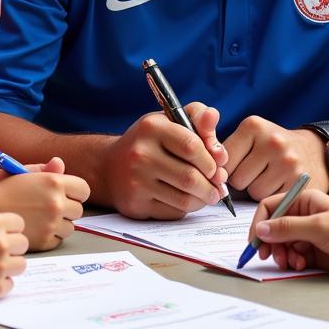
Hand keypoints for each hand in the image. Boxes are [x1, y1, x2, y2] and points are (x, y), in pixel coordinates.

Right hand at [0, 158, 90, 250]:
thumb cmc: (3, 188)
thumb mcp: (23, 171)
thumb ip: (46, 170)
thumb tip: (60, 164)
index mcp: (54, 182)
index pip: (83, 190)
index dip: (76, 193)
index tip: (68, 195)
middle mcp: (56, 203)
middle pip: (78, 210)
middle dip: (68, 209)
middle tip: (52, 208)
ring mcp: (51, 224)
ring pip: (69, 228)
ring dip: (60, 224)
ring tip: (42, 219)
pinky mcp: (44, 241)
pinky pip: (58, 240)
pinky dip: (50, 237)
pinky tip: (36, 230)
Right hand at [0, 209, 27, 300]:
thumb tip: (1, 224)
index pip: (19, 223)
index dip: (11, 230)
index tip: (4, 235)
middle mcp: (1, 243)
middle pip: (23, 244)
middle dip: (13, 248)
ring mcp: (0, 266)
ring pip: (21, 265)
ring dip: (11, 266)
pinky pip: (10, 285)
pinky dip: (1, 284)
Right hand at [102, 103, 227, 219]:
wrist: (109, 167)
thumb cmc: (149, 142)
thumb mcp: (170, 121)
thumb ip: (198, 116)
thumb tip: (214, 118)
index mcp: (151, 127)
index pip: (192, 146)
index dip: (211, 159)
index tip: (217, 164)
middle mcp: (140, 154)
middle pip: (190, 177)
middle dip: (212, 184)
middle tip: (219, 186)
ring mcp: (136, 181)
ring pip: (184, 199)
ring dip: (203, 200)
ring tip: (209, 195)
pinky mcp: (135, 204)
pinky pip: (172, 212)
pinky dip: (187, 208)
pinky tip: (188, 200)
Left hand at [223, 117, 327, 199]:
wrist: (315, 151)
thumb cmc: (274, 146)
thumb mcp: (252, 135)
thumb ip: (227, 150)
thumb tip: (210, 173)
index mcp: (254, 126)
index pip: (223, 161)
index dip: (228, 168)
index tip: (239, 164)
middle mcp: (272, 142)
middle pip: (237, 179)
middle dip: (244, 180)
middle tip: (259, 170)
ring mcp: (288, 162)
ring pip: (254, 192)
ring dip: (259, 190)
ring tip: (271, 176)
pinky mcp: (299, 182)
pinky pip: (273, 200)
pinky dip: (274, 197)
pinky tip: (281, 184)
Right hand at [249, 189, 328, 277]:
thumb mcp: (318, 227)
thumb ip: (287, 228)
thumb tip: (260, 229)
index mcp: (304, 201)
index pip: (271, 207)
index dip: (259, 224)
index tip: (254, 241)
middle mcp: (304, 216)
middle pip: (274, 228)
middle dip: (270, 242)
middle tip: (269, 256)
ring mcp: (309, 235)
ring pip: (282, 244)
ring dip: (282, 254)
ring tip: (291, 262)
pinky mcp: (315, 252)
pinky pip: (294, 257)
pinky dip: (293, 262)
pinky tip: (302, 264)